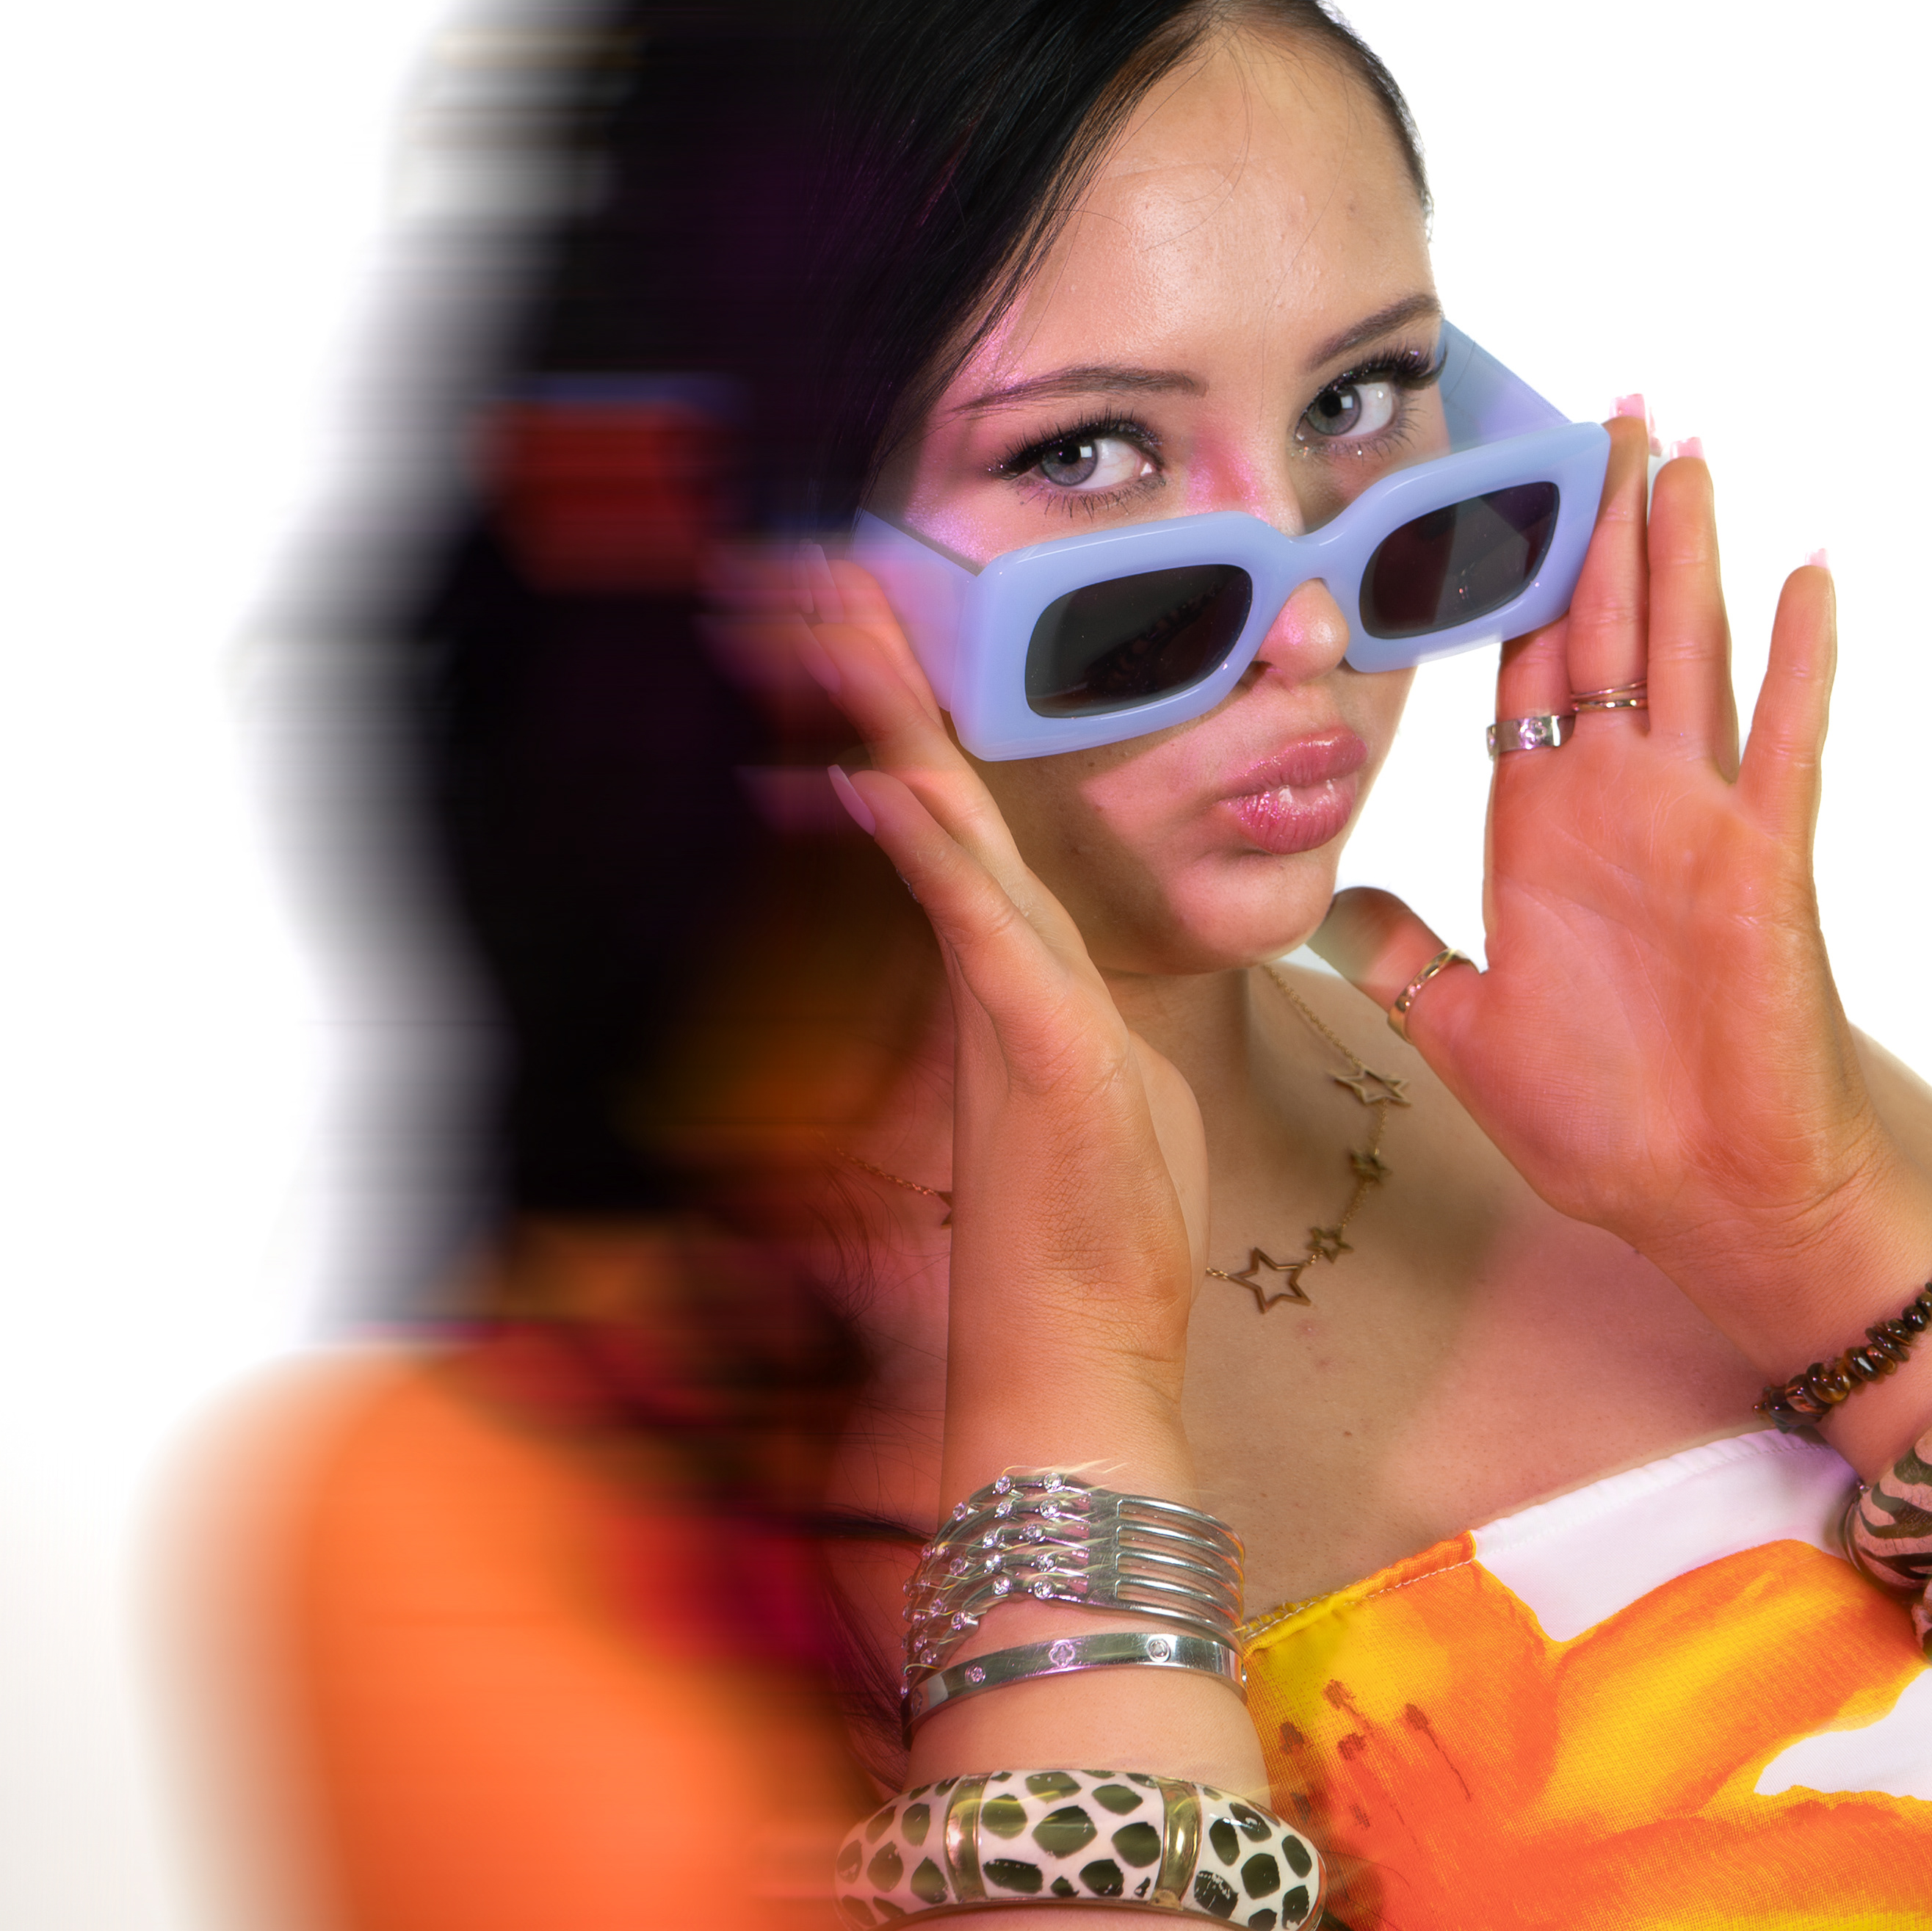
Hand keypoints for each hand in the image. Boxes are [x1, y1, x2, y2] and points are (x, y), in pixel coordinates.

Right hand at [797, 555, 1209, 1492]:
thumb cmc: (1101, 1237)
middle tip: (819, 574)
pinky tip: (891, 774)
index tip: (879, 621)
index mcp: (1013, 973)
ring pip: (937, 832)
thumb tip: (1078, 1003)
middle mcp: (987, 972)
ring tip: (843, 619)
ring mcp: (998, 1004)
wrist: (1076, 1356)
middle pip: (922, 793)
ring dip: (889, 720)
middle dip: (875, 682)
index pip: (961, 816)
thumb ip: (1080, 1022)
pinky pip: (977, 924)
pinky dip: (933, 847)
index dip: (917, 716)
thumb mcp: (1112, 1090)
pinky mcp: (1030, 1045)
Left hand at [1316, 419, 1931, 1352]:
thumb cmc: (1602, 1122)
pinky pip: (1784, 738)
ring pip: (1690, 653)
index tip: (1494, 488)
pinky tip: (1807, 569)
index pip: (1522, 673)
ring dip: (1686, 556)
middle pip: (1606, 631)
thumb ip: (1399, 958)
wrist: (1705, 1196)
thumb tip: (1326, 911)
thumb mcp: (1460, 1030)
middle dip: (1600, 525)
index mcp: (1541, 828)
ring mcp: (1700, 821)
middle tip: (1602, 414)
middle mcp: (1622, 802)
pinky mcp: (1765, 859)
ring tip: (1683, 451)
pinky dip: (1800, 657)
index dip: (1508, 579)